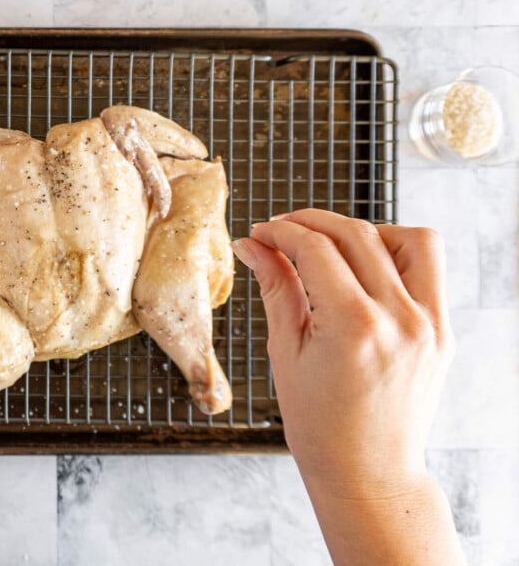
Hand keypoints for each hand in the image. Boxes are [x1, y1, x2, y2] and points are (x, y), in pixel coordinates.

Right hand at [232, 210, 463, 563]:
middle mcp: (400, 320)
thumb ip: (275, 288)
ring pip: (408, 239)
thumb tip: (253, 246)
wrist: (368, 473)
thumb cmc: (320, 426)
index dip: (281, 232)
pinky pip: (429, 270)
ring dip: (365, 230)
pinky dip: (397, 255)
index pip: (315, 249)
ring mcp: (429, 325)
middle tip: (282, 230)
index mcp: (353, 328)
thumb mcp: (285, 354)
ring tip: (333, 246)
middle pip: (357, 234)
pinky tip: (365, 269)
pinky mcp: (443, 332)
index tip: (260, 233)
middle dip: (311, 222)